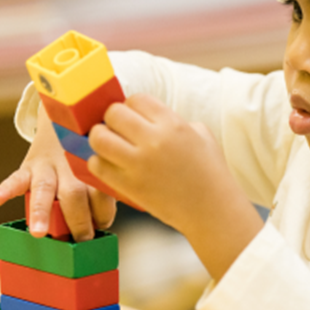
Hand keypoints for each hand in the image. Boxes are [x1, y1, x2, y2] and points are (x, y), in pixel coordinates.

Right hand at [0, 106, 115, 240]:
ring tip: (39, 232)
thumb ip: (106, 186)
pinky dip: (5, 188)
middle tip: (83, 238)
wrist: (65, 116)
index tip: (104, 224)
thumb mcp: (102, 161)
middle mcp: (70, 167)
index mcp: (93, 167)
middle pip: (74, 193)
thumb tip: (111, 218)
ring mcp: (47, 166)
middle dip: (78, 218)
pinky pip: (15, 177)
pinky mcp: (28, 166)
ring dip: (42, 212)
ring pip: (45, 188)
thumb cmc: (89, 152)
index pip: (101, 192)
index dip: (103, 211)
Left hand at [88, 94, 262, 278]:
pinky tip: (108, 164)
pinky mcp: (129, 186)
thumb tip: (149, 118)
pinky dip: (98, 162)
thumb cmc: (210, 172)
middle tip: (117, 130)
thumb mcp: (201, 135)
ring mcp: (139, 164)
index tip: (133, 117)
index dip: (131, 106)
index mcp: (173, 124)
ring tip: (108, 145)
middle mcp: (154, 140)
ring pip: (99, 138)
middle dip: (112, 120)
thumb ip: (175, 120)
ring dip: (99, 138)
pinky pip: (97, 166)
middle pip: (113, 114)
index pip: (136, 99)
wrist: (212, 210)